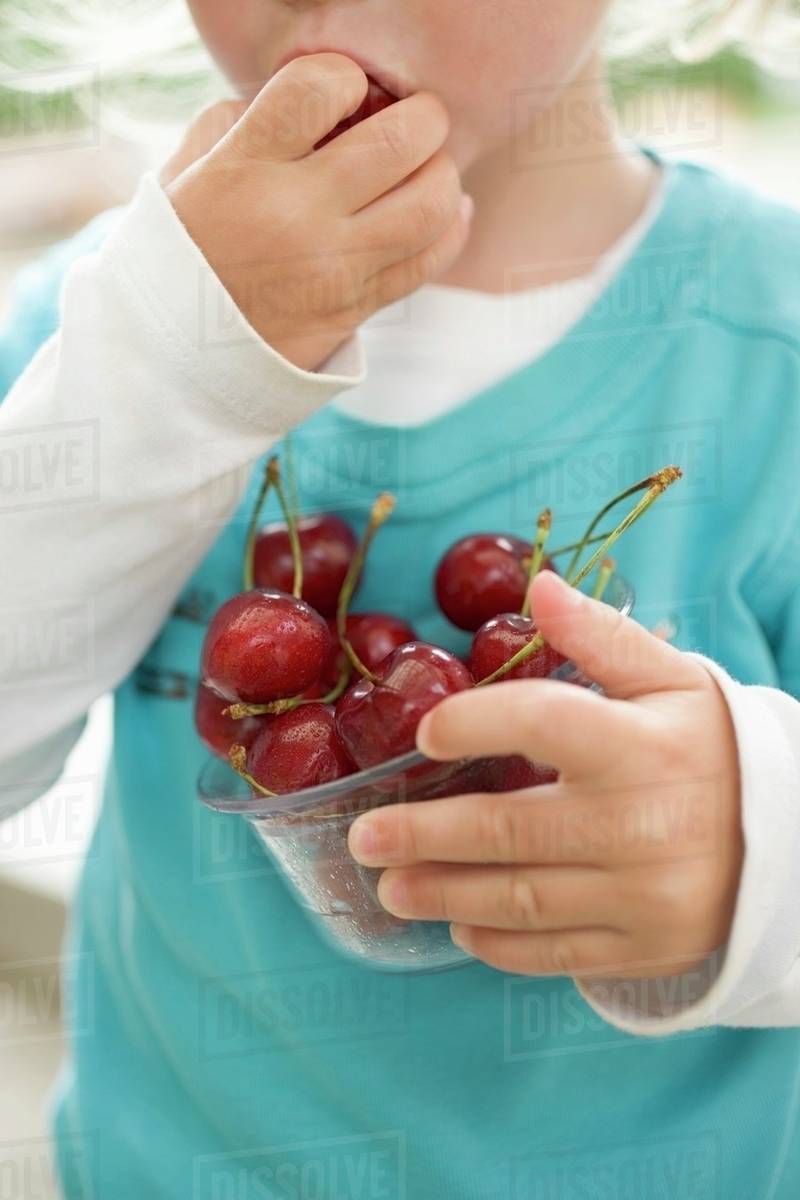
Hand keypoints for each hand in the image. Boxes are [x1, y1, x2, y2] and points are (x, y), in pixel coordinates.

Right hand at [163, 53, 471, 370]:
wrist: (171, 353)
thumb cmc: (181, 250)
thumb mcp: (187, 171)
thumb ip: (245, 123)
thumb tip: (317, 109)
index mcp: (244, 167)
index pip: (322, 87)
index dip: (345, 76)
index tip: (340, 92)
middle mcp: (296, 216)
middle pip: (400, 141)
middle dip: (420, 116)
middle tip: (413, 119)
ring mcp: (334, 268)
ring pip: (431, 202)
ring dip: (442, 172)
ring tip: (426, 167)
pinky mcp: (356, 308)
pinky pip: (430, 259)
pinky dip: (451, 225)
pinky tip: (445, 209)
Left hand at [348, 570, 742, 980]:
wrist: (791, 839)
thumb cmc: (712, 748)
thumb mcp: (671, 681)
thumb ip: (602, 636)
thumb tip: (537, 587)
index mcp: (642, 745)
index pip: (542, 724)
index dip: (474, 724)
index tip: (424, 734)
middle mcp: (641, 823)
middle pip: (511, 828)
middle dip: (424, 834)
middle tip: (365, 836)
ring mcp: (643, 895)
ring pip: (522, 898)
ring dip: (443, 893)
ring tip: (390, 885)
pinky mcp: (646, 945)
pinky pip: (557, 952)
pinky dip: (499, 942)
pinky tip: (458, 924)